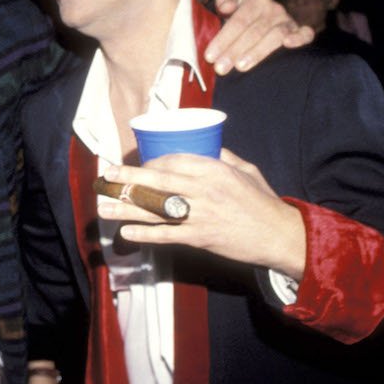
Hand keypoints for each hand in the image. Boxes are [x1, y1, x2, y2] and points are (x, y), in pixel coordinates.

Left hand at [98, 149, 306, 279]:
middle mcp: (203, 190)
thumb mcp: (247, 171)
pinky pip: (166, 235)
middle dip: (128, 178)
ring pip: (156, 209)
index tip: (139, 166)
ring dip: (126, 208)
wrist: (280, 235)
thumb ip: (224, 156)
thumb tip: (205, 145)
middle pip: (157, 181)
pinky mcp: (200, 238)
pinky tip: (126, 233)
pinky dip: (145, 234)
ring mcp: (200, 215)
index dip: (152, 163)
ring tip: (103, 208)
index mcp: (214, 170)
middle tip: (107, 176)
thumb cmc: (263, 201)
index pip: (173, 161)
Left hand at [207, 0, 312, 74]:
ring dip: (258, 52)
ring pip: (274, 36)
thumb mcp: (233, 3)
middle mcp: (274, 9)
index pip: (238, 21)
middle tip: (220, 68)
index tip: (210, 56)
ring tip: (241, 67)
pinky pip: (305, 34)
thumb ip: (225, 2)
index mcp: (256, 0)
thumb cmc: (244, 12)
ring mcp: (288, 20)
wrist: (269, 12)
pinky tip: (288, 45)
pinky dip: (299, 38)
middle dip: (235, 51)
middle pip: (253, 31)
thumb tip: (225, 7)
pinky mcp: (300, 31)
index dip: (223, 38)